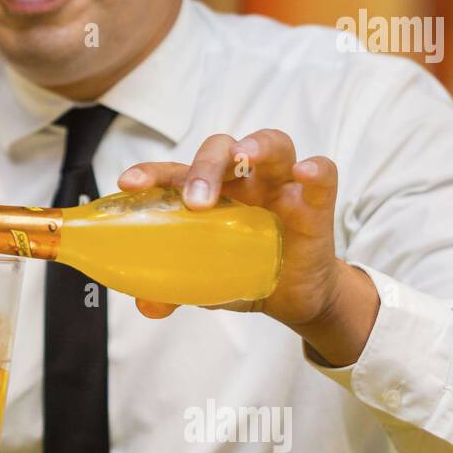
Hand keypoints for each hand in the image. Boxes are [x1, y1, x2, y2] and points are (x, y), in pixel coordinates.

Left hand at [117, 129, 377, 365]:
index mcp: (207, 192)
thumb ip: (174, 289)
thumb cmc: (243, 271)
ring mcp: (280, 187)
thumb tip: (147, 306)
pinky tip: (305, 172)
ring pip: (272, 145)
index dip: (152, 173)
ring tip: (245, 157)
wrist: (293, 295)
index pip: (175, 172)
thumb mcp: (205, 282)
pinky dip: (316, 170)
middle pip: (221, 150)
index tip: (129, 184)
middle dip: (204, 166)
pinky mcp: (315, 205)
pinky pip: (323, 176)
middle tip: (195, 200)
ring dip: (256, 147)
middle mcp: (242, 180)